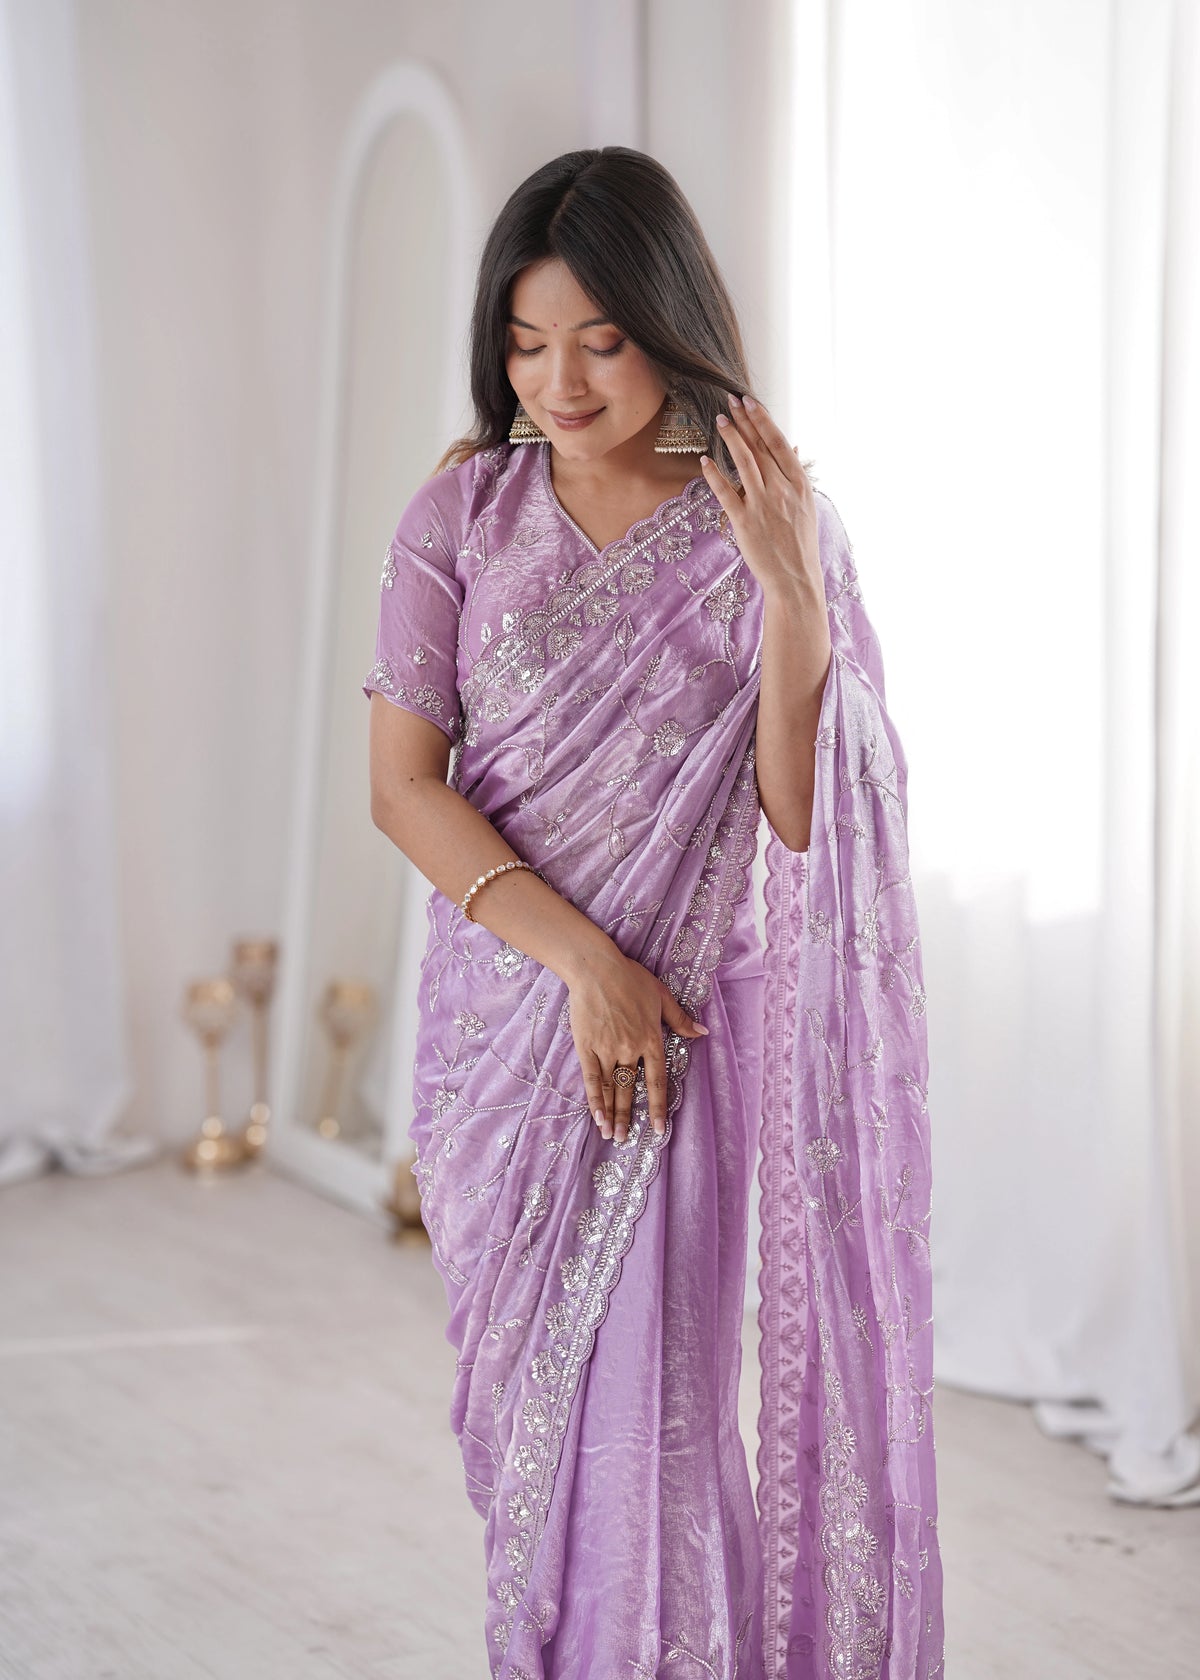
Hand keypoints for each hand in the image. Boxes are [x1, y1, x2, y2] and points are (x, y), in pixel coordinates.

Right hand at [566, 945, 707, 1142]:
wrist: (596, 968)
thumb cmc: (631, 978)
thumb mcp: (662, 996)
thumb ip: (681, 1019)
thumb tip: (703, 1033)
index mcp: (651, 1040)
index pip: (656, 1082)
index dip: (656, 1107)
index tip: (657, 1129)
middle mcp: (630, 1049)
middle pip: (629, 1090)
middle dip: (627, 1117)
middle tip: (625, 1140)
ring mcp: (607, 1049)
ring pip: (610, 1088)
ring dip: (611, 1114)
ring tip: (610, 1135)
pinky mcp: (587, 1046)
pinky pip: (591, 1078)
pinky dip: (594, 1098)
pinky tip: (596, 1115)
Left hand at [700, 393, 820, 598]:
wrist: (795, 578)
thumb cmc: (799, 542)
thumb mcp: (805, 505)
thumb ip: (794, 475)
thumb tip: (792, 447)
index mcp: (798, 483)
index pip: (778, 443)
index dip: (762, 420)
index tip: (750, 402)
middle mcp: (781, 490)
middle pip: (759, 447)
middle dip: (743, 421)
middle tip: (729, 400)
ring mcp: (762, 505)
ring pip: (744, 463)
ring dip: (730, 438)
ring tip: (719, 420)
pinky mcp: (745, 521)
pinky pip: (726, 493)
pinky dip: (714, 474)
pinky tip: (704, 460)